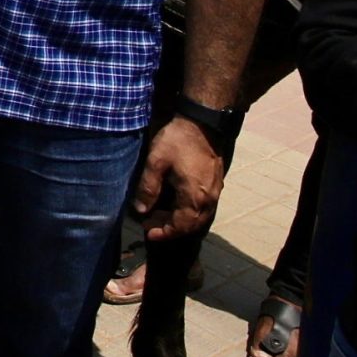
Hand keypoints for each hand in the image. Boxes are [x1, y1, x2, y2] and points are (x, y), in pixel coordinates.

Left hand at [131, 115, 225, 238]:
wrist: (202, 123)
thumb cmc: (177, 141)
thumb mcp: (156, 162)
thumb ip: (148, 188)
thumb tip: (141, 210)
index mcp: (194, 198)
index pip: (180, 226)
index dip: (164, 232)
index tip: (148, 233)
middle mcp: (209, 199)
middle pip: (191, 224)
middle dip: (170, 227)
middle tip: (150, 223)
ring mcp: (215, 192)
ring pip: (198, 216)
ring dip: (179, 220)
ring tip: (159, 214)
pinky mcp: (215, 183)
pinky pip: (203, 206)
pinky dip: (188, 210)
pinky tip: (174, 202)